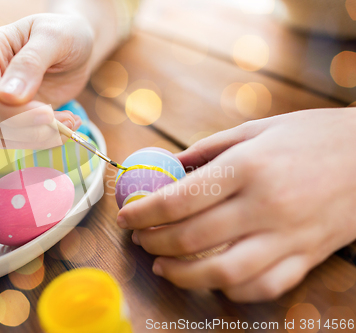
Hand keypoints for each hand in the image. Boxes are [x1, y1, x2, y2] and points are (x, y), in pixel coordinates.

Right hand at [0, 13, 93, 137]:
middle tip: (66, 122)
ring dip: (39, 137)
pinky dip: (45, 139)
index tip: (46, 114)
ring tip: (71, 121)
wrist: (77, 45)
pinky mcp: (13, 117)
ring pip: (3, 135)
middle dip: (29, 128)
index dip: (7, 110)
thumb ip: (31, 63)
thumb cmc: (64, 33)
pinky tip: (69, 124)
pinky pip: (20, 139)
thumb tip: (7, 97)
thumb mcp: (53, 38)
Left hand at [117, 108, 355, 301]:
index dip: (144, 213)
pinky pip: (262, 286)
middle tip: (140, 239)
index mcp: (248, 168)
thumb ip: (207, 150)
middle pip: (192, 239)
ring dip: (182, 275)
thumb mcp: (256, 130)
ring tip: (162, 266)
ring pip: (223, 273)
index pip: (179, 200)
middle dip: (154, 243)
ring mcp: (288, 237)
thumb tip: (167, 168)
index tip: (126, 217)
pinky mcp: (306, 257)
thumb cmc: (311, 136)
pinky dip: (229, 288)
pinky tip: (211, 277)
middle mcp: (265, 205)